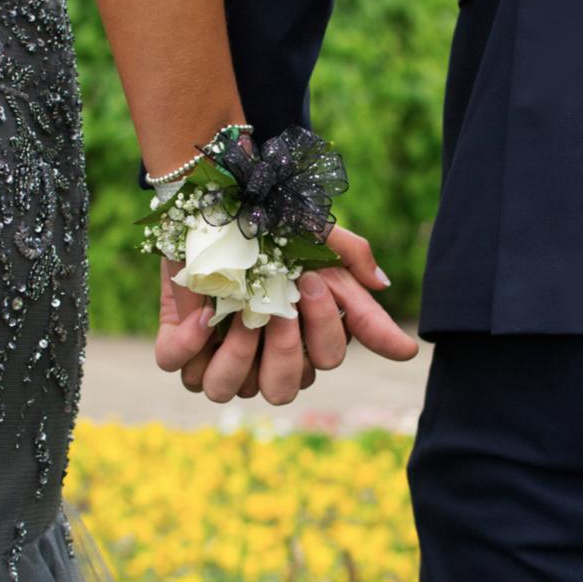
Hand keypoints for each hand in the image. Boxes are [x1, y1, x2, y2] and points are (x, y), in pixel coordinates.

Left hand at [154, 226, 418, 404]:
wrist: (220, 192)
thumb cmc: (277, 223)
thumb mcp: (324, 246)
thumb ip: (362, 296)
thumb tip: (405, 351)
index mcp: (300, 341)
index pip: (323, 362)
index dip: (322, 331)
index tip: (313, 281)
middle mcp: (259, 356)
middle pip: (279, 390)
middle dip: (281, 349)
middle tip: (278, 304)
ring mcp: (215, 351)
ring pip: (224, 389)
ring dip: (236, 354)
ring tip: (240, 312)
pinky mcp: (177, 337)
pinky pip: (179, 366)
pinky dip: (190, 345)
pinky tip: (202, 317)